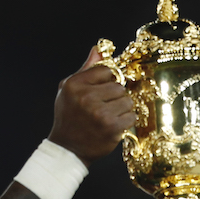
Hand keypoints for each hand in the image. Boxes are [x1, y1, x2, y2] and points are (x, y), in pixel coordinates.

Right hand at [48, 46, 135, 165]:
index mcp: (74, 85)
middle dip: (115, 96)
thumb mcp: (69, 90)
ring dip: (122, 109)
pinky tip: (114, 125)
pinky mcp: (112, 128)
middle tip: (105, 106)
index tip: (103, 90)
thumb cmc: (69, 117)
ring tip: (109, 116)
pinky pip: (131, 116)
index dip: (107, 81)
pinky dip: (126, 121)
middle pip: (119, 86)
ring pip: (127, 101)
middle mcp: (86, 98)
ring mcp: (100, 113)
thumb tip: (98, 50)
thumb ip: (85, 70)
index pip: (106, 71)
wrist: (67, 148)